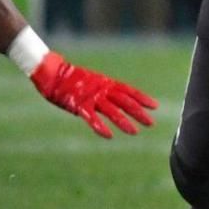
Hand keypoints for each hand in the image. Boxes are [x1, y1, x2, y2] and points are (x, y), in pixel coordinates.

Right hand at [30, 53, 156, 138]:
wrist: (53, 73)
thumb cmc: (73, 79)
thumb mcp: (94, 83)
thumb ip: (104, 92)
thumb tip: (114, 101)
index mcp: (108, 83)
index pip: (130, 91)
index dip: (143, 99)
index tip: (155, 106)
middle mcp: (103, 90)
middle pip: (126, 102)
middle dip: (139, 113)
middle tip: (151, 123)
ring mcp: (92, 98)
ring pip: (112, 111)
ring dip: (124, 122)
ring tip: (135, 132)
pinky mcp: (79, 105)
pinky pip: (91, 118)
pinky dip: (100, 127)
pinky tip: (109, 136)